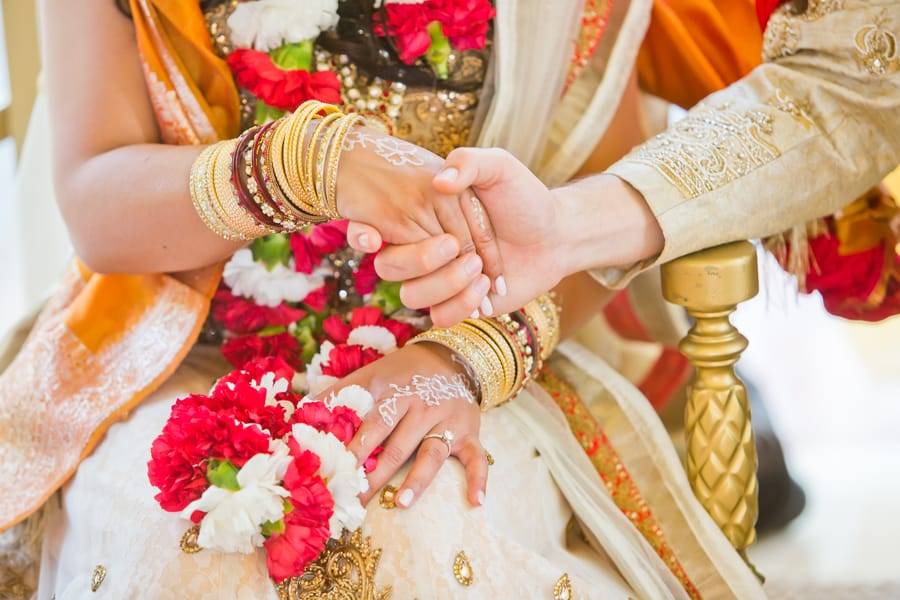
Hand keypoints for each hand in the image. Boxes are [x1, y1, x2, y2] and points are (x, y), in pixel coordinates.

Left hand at [313, 342, 487, 507]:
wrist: (451, 356)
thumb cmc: (402, 373)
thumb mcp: (371, 374)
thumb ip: (339, 393)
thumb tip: (301, 413)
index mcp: (392, 390)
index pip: (368, 422)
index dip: (350, 448)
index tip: (332, 472)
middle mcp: (421, 404)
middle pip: (395, 443)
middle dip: (373, 473)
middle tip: (354, 499)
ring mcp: (447, 419)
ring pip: (431, 453)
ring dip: (417, 479)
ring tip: (399, 502)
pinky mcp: (470, 431)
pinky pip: (477, 457)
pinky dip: (479, 478)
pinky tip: (475, 500)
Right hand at [369, 148, 564, 321]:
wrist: (557, 234)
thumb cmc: (525, 197)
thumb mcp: (499, 166)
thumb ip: (469, 163)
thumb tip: (439, 181)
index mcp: (423, 215)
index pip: (390, 229)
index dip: (383, 234)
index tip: (378, 236)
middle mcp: (424, 247)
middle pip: (390, 267)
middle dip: (421, 261)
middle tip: (459, 249)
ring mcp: (439, 279)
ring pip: (412, 296)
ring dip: (446, 284)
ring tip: (481, 270)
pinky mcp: (458, 304)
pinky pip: (439, 318)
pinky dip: (461, 305)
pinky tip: (487, 289)